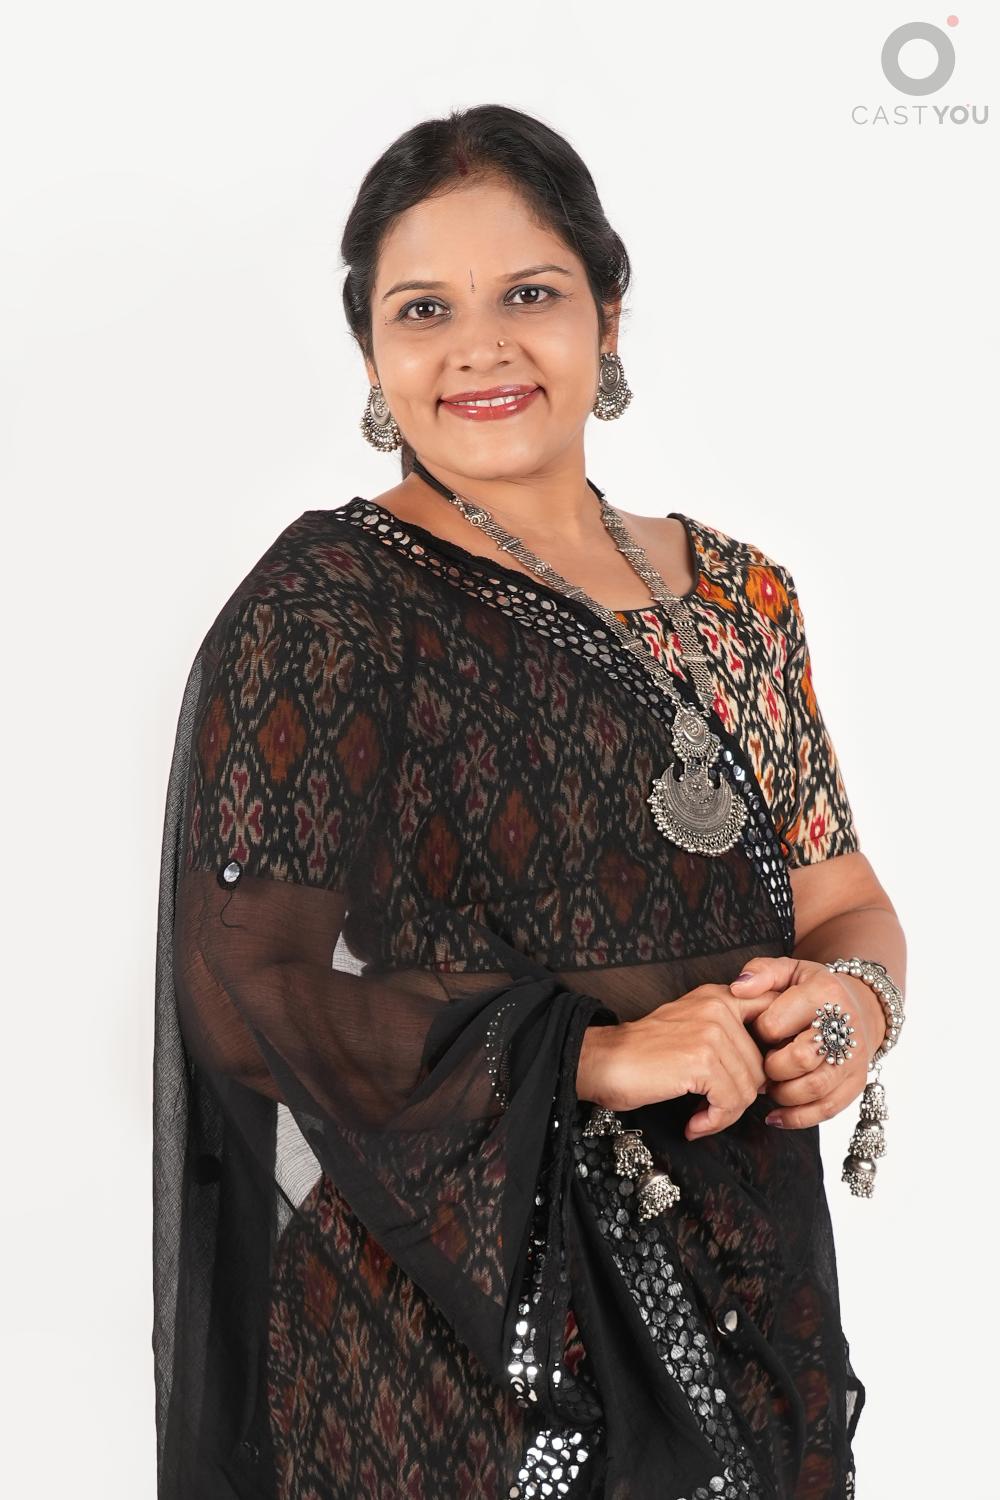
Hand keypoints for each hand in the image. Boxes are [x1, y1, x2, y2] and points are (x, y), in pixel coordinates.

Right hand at [578, 983, 777, 1138]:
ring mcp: (712, 1033)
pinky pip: (730, 1103)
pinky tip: (693, 1124)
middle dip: (739, 1097)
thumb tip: (768, 1070)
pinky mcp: (702, 1061)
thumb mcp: (691, 1027)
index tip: (754, 1078)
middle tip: (712, 1108)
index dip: (773, 1053)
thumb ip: (729, 1034)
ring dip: (724, 1114)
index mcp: (719, 996)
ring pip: (748, 1088)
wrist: (601, 1061)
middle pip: (761, 1066)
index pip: (774, 1016)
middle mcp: (719, 1006)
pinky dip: (713, 1122)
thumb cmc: (642, 1053)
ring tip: (700, 1117)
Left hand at [729, 957, 886, 1129]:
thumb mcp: (788, 971)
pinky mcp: (856, 1083)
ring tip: (771, 1086)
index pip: (775, 1025)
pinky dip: (797, 1118)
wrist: (857, 1005)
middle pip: (800, 1059)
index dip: (758, 1033)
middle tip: (763, 1063)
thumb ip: (761, 972)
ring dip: (783, 1094)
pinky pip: (827, 1110)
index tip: (758, 1033)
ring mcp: (854, 1058)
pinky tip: (776, 1115)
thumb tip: (738, 987)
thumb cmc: (812, 989)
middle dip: (772, 1067)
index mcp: (824, 994)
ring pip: (814, 1089)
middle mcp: (845, 1028)